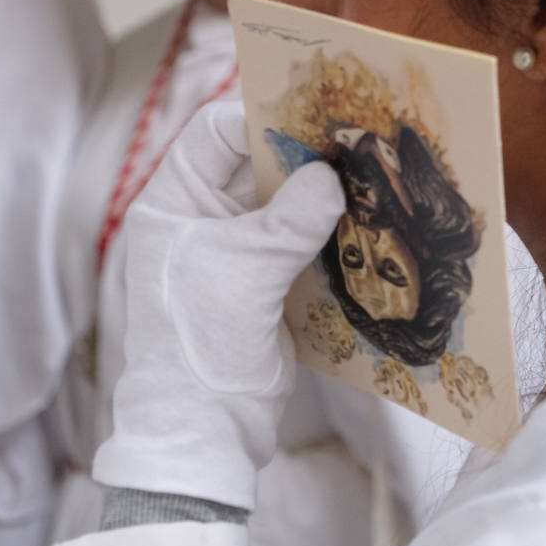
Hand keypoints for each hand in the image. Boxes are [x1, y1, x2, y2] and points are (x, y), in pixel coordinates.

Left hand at [92, 101, 345, 510]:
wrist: (207, 429)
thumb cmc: (201, 340)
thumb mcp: (244, 268)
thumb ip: (290, 218)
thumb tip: (331, 177)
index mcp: (175, 201)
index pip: (213, 132)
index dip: (259, 117)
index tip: (312, 117)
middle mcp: (203, 217)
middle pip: (258, 163)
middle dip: (305, 155)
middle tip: (356, 144)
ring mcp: (238, 250)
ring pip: (287, 202)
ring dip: (325, 194)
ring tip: (371, 179)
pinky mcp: (269, 281)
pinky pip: (304, 239)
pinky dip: (332, 230)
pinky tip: (368, 223)